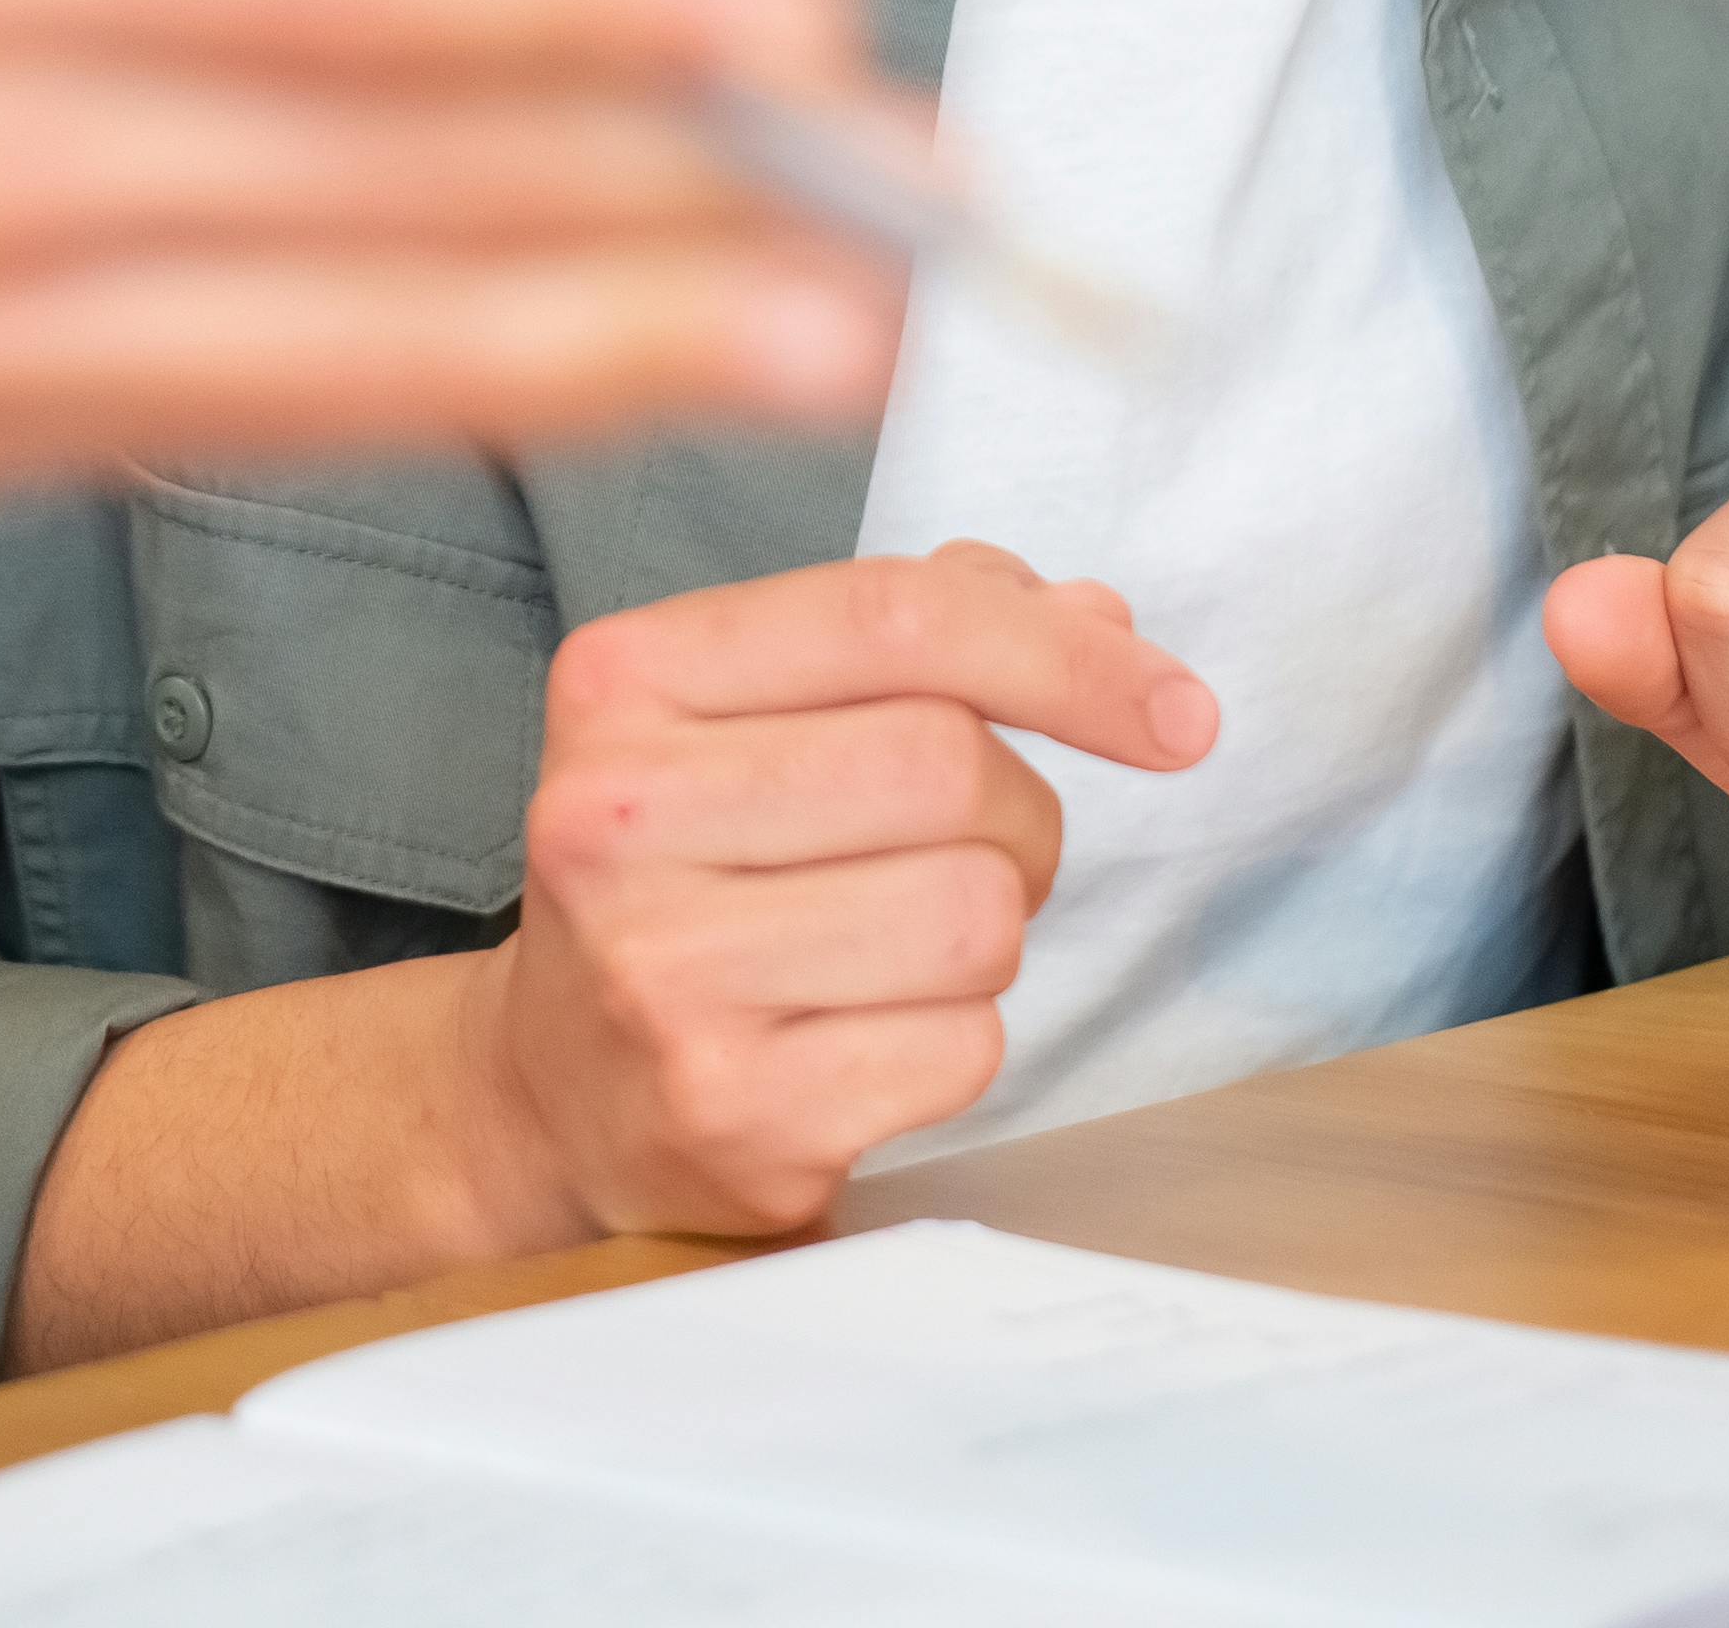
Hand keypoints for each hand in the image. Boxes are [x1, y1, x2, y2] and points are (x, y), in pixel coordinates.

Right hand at [0, 0, 903, 522]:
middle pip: (378, 176)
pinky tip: (552, 399)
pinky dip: (404, 415)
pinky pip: (215, 427)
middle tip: (906, 208)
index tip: (775, 18)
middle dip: (663, 194)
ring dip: (592, 343)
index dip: (568, 10)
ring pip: (337, 337)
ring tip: (814, 348)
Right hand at [456, 544, 1215, 1239]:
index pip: (895, 617)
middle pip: (950, 766)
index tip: (1177, 710)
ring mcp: (664, 975)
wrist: (551, 1086)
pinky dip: (957, 1039)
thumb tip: (1101, 619)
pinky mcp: (731, 1112)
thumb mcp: (751, 715)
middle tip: (975, 853)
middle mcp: (615, 818)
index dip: (1067, 655)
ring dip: (990, 931)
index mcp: (623, 681)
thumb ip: (917, 643)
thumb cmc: (686, 869)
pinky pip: (963, 1048)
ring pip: (976, 914)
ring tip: (902, 947)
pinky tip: (867, 1036)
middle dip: (1019, 815)